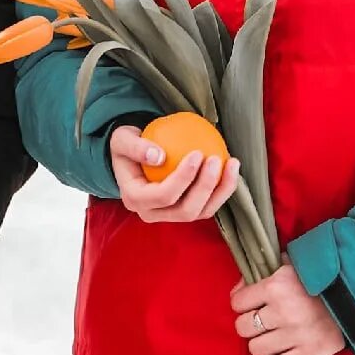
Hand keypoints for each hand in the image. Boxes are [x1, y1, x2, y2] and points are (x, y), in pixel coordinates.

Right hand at [109, 124, 240, 221]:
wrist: (134, 156)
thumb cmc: (128, 145)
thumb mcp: (123, 139)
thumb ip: (135, 146)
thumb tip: (158, 156)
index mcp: (135, 199)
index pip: (163, 195)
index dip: (183, 178)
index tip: (197, 153)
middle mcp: (152, 213)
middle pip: (185, 210)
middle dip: (205, 187)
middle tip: (216, 159)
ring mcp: (170, 215)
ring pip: (201, 212)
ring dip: (220, 190)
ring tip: (231, 164)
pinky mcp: (186, 210)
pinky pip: (208, 205)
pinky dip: (222, 189)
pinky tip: (231, 168)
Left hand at [232, 264, 346, 354]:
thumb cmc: (319, 278)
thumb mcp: (290, 266)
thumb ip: (263, 273)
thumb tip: (240, 289)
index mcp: (276, 286)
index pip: (237, 302)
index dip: (241, 303)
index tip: (251, 304)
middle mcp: (283, 310)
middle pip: (243, 327)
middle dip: (249, 324)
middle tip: (261, 322)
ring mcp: (296, 334)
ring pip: (256, 348)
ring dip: (261, 344)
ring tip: (273, 337)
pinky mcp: (311, 353)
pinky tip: (279, 354)